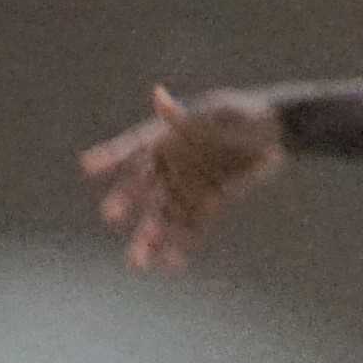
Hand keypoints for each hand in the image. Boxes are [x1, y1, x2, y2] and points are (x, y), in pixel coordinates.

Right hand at [81, 87, 282, 272]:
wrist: (275, 136)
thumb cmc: (244, 116)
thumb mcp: (218, 113)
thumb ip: (185, 115)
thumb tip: (158, 97)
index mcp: (167, 136)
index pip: (133, 147)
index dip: (111, 156)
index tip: (87, 167)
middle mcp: (171, 164)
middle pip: (143, 187)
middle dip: (127, 200)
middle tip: (111, 215)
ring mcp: (187, 187)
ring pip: (162, 215)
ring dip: (150, 237)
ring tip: (137, 262)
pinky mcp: (207, 204)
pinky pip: (191, 228)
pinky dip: (182, 246)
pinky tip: (171, 265)